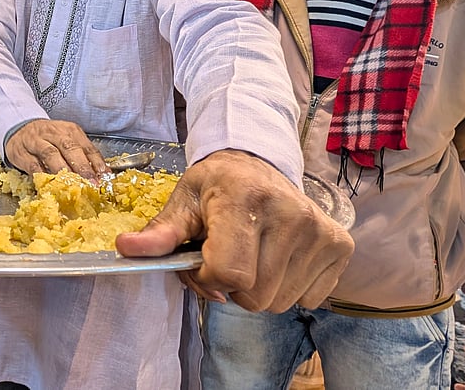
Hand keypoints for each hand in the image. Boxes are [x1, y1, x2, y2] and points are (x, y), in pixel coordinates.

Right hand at [4, 119, 106, 178]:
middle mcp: (54, 133)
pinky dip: (42, 176)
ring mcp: (36, 142)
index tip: (104, 177)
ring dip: (63, 171)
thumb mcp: (66, 140)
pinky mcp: (22, 153)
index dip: (96, 162)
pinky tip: (49, 185)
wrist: (18, 127)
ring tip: (72, 185)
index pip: (86, 146)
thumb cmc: (48, 138)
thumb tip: (100, 175)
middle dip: (82, 167)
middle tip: (90, 183)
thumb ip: (82, 155)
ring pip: (51, 155)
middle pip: (70, 148)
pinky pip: (33, 165)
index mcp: (70, 130)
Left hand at [116, 149, 353, 311]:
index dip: (207, 279)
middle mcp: (290, 213)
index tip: (200, 262)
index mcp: (245, 199)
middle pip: (255, 297)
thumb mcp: (183, 201)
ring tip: (250, 255)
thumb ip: (159, 233)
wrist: (259, 162)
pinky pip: (308, 299)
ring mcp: (319, 230)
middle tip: (224, 258)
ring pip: (281, 302)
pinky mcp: (340, 245)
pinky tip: (277, 257)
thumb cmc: (216, 185)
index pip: (230, 274)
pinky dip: (289, 287)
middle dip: (231, 288)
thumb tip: (125, 248)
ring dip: (258, 289)